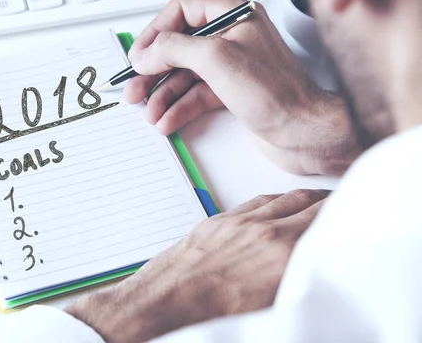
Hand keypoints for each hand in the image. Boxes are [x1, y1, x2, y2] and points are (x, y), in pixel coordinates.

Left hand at [66, 189, 329, 341]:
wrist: (165, 307)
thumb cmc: (212, 317)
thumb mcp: (271, 304)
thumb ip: (295, 277)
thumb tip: (309, 269)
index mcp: (282, 255)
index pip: (324, 221)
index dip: (341, 214)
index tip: (349, 215)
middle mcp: (263, 231)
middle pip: (308, 204)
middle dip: (328, 203)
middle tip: (339, 204)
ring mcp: (239, 222)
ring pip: (282, 198)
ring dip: (303, 198)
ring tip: (314, 201)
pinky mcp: (219, 220)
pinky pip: (255, 202)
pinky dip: (274, 200)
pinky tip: (278, 204)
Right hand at [124, 0, 360, 175]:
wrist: (306, 133)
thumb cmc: (277, 93)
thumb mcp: (217, 59)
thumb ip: (175, 49)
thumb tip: (147, 52)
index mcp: (235, 16)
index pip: (184, 9)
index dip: (157, 30)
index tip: (140, 53)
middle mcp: (233, 38)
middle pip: (179, 46)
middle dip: (154, 69)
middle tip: (134, 87)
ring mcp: (231, 67)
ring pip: (184, 75)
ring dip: (162, 94)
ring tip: (148, 111)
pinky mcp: (231, 93)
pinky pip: (195, 96)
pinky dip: (178, 108)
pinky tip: (166, 121)